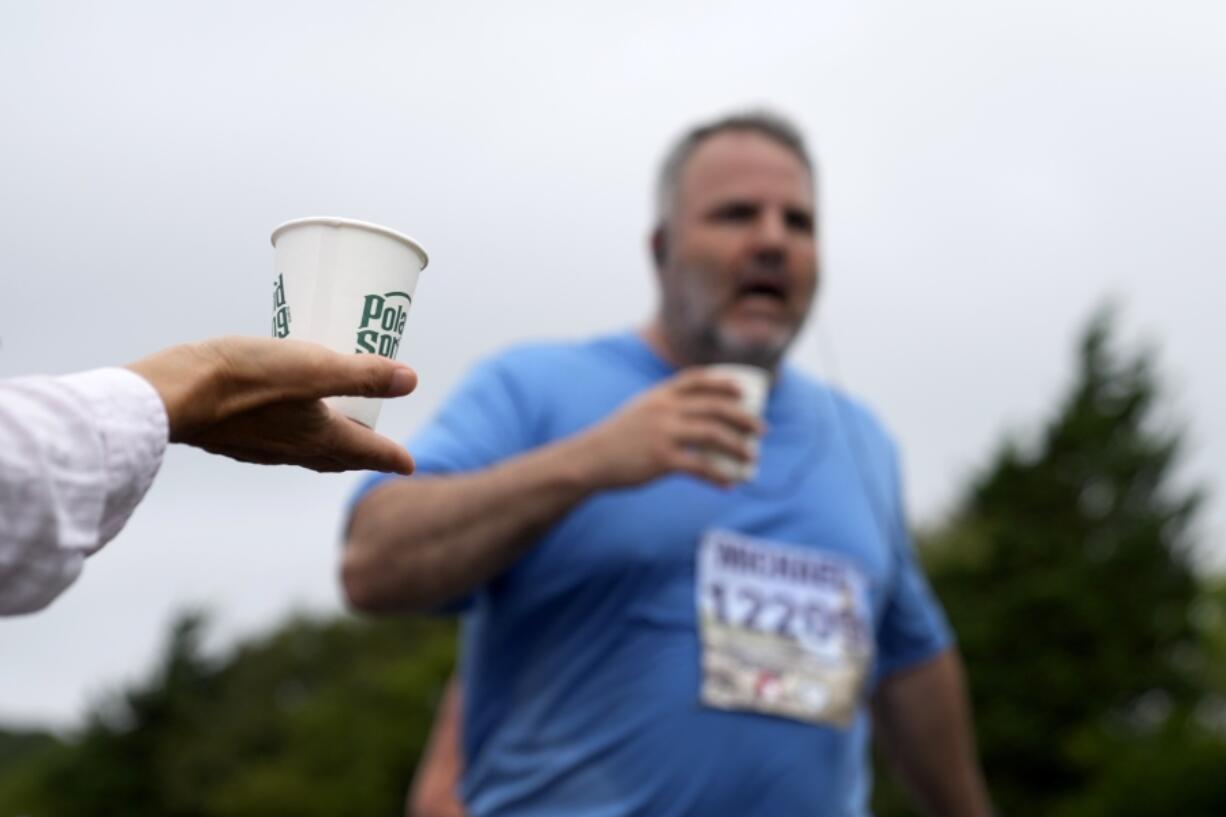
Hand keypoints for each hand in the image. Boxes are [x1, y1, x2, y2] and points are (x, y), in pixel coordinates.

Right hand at [126, 337, 416, 473]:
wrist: (171, 396)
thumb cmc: (243, 378)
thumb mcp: (311, 366)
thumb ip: (360, 374)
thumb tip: (410, 380)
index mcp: (318, 435)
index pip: (366, 451)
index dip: (391, 456)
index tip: (411, 464)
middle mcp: (292, 449)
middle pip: (337, 457)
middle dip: (361, 454)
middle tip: (378, 451)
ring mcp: (260, 447)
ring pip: (306, 452)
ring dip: (328, 446)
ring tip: (337, 433)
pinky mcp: (232, 437)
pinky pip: (276, 443)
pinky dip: (294, 436)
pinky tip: (280, 420)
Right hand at [575, 368, 764, 489]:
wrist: (590, 459)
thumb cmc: (616, 439)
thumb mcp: (638, 412)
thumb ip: (663, 409)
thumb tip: (693, 418)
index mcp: (659, 395)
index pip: (697, 380)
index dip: (724, 382)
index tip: (744, 390)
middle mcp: (664, 409)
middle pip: (714, 407)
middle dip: (743, 417)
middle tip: (761, 430)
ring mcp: (663, 433)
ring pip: (713, 435)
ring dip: (738, 447)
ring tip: (752, 457)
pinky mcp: (661, 459)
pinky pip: (699, 467)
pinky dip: (718, 476)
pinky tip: (729, 483)